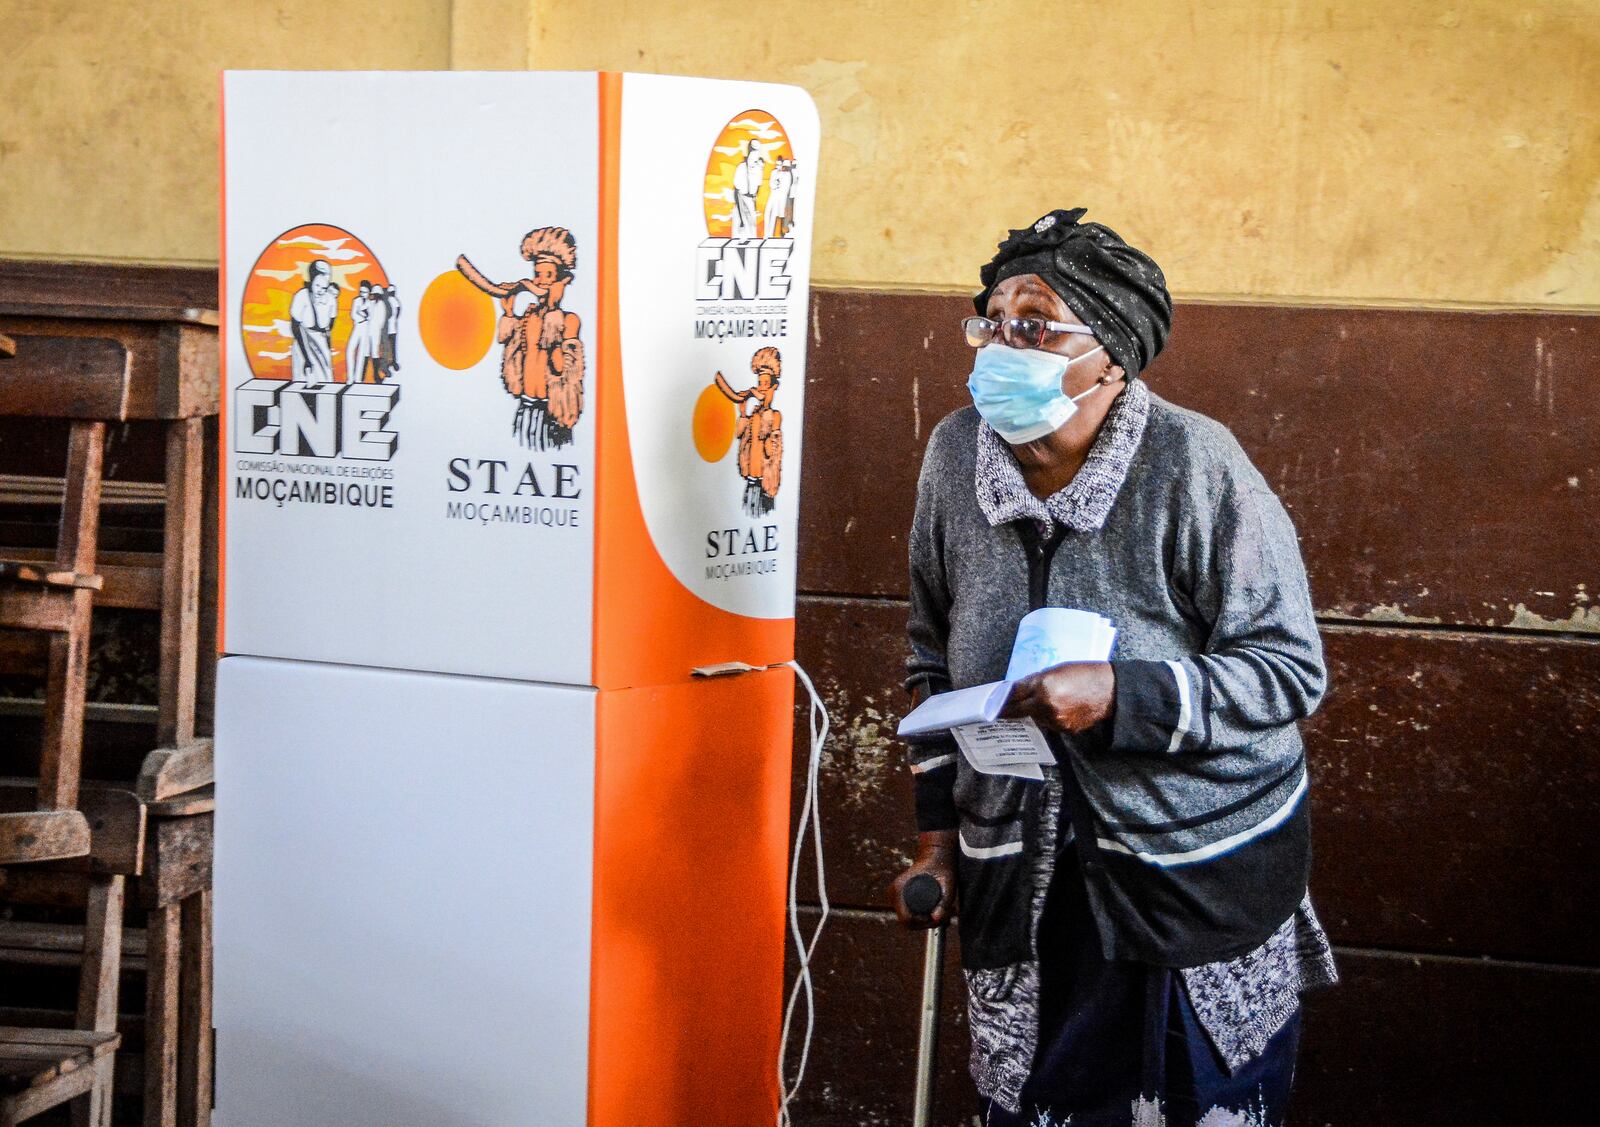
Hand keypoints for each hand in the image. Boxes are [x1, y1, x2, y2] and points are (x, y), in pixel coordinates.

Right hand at [889, 829, 956, 928]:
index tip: (938, 917)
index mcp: (899, 889)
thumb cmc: (942, 867)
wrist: (936, 854)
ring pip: (907, 920)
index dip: (923, 924)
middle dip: (926, 923)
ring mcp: (894, 895)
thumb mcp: (948, 885)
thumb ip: (943, 903)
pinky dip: (920, 916)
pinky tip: (934, 910)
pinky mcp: (898, 897)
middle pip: (907, 922)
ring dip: (924, 920)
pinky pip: (908, 914)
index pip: (906, 920)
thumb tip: (936, 918)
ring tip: (941, 912)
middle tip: (944, 916)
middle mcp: (893, 893)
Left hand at [1000, 661, 1114, 733]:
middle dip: (1006, 709)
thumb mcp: (1056, 670)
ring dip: (1028, 712)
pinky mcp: (1063, 730)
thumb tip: (1017, 689)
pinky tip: (1052, 709)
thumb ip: (1034, 681)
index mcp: (1043, 686)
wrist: (1111, 691)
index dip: (1000, 697)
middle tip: (997, 709)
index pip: (1012, 694)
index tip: (991, 700)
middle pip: (1016, 710)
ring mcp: (1054, 720)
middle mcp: (1046, 705)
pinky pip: (1047, 724)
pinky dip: (1045, 717)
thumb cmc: (1085, 673)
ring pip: (1032, 718)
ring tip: (1032, 704)